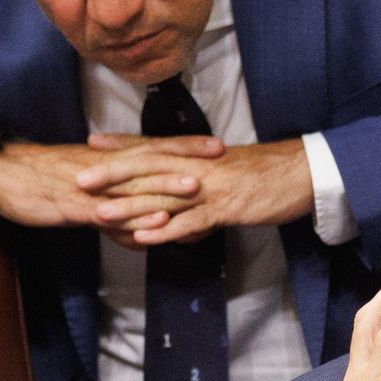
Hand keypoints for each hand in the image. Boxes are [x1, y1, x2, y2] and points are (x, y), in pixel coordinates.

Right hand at [0, 138, 220, 240]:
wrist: (3, 176)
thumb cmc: (40, 180)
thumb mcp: (82, 187)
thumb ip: (112, 203)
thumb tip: (137, 221)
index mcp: (108, 159)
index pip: (153, 148)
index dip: (184, 146)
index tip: (216, 144)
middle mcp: (105, 168)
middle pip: (152, 159)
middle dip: (186, 157)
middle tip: (220, 155)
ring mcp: (93, 187)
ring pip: (134, 185)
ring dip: (166, 186)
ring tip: (197, 188)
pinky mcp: (77, 206)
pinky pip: (110, 212)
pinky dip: (133, 216)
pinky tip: (153, 221)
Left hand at [78, 136, 313, 244]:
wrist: (301, 173)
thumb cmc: (266, 173)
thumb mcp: (228, 169)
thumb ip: (201, 174)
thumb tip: (182, 184)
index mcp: (197, 156)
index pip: (154, 146)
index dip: (122, 145)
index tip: (92, 142)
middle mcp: (198, 168)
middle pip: (149, 168)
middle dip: (112, 174)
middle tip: (79, 179)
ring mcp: (210, 188)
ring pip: (163, 196)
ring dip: (130, 206)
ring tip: (101, 213)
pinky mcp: (225, 209)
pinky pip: (191, 221)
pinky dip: (167, 230)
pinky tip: (145, 239)